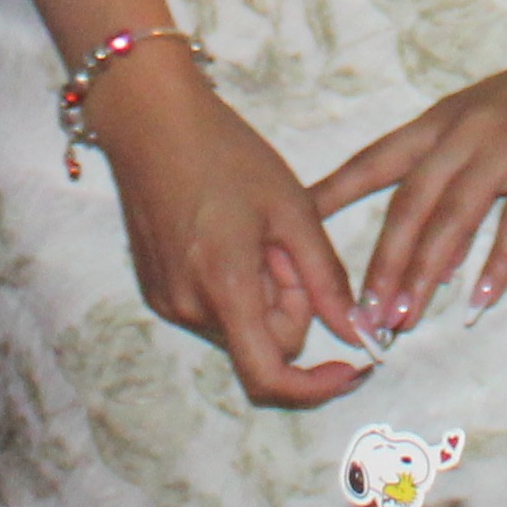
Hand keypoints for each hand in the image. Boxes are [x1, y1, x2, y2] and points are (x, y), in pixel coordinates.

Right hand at [89, 60, 371, 406]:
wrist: (151, 120)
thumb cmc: (226, 153)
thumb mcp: (292, 209)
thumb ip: (326, 278)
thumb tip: (355, 332)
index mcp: (224, 290)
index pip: (270, 377)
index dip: (316, 386)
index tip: (352, 368)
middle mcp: (188, 309)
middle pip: (265, 341)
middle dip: (290, 303)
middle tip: (285, 241)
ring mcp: (167, 301)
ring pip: (242, 326)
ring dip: (263, 293)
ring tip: (254, 232)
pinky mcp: (157, 290)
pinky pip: (215, 309)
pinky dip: (236, 287)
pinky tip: (230, 236)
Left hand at [313, 24, 506, 333]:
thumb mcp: (485, 121)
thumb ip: (455, 176)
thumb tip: (431, 249)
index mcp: (440, 121)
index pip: (372, 163)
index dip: (331, 198)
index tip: (291, 232)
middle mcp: (463, 131)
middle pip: (409, 204)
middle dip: (383, 264)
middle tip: (363, 316)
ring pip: (454, 215)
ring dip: (427, 271)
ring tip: (406, 317)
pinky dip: (497, 260)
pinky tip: (482, 298)